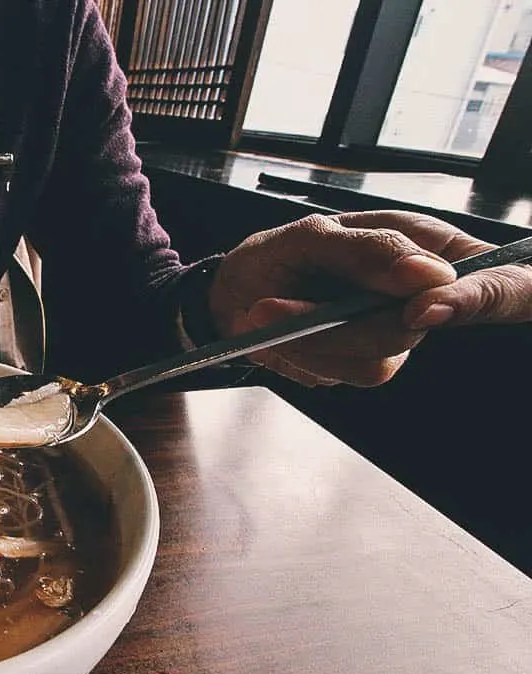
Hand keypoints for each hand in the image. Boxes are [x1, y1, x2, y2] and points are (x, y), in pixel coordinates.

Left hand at [208, 211, 526, 386]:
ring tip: (262, 315)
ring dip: (306, 344)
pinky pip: (338, 375)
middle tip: (265, 310)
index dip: (475, 300)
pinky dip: (297, 357)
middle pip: (407, 331)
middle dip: (335, 327)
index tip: (419, 309)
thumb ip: (370, 249)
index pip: (500, 286)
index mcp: (429, 249)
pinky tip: (277, 336)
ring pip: (373, 363)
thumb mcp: (313, 234)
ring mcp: (394, 336)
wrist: (237, 291)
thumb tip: (429, 276)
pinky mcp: (362, 364)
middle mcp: (421, 297)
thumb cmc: (281, 254)